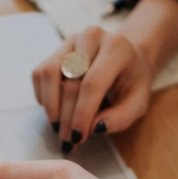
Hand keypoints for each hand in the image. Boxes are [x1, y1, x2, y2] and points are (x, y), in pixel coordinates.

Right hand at [32, 26, 152, 152]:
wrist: (125, 58)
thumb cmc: (131, 82)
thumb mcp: (138, 103)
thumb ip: (120, 118)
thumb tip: (93, 128)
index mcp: (117, 48)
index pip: (92, 83)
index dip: (82, 113)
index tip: (78, 137)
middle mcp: (91, 37)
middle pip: (70, 83)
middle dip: (66, 118)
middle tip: (68, 141)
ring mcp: (70, 41)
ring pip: (49, 74)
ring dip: (51, 107)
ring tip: (58, 127)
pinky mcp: (55, 49)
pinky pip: (40, 74)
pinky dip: (43, 97)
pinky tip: (56, 110)